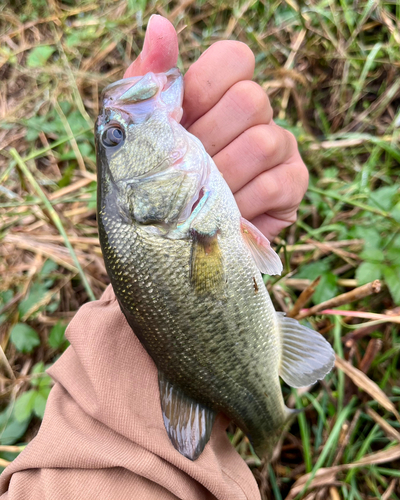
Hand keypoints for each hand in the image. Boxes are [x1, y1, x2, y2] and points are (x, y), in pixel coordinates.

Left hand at [124, 15, 308, 240]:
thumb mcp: (140, 129)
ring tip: (203, 196)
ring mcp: (280, 146)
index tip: (181, 118)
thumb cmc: (152, 178)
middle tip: (187, 168)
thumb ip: (150, 78)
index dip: (206, 86)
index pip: (235, 57)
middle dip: (209, 141)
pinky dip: (242, 203)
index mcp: (219, 94)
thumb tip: (159, 23)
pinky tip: (227, 213)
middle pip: (251, 100)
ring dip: (223, 177)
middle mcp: (256, 113)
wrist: (166, 236)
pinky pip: (276, 184)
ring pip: (263, 143)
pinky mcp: (294, 183)